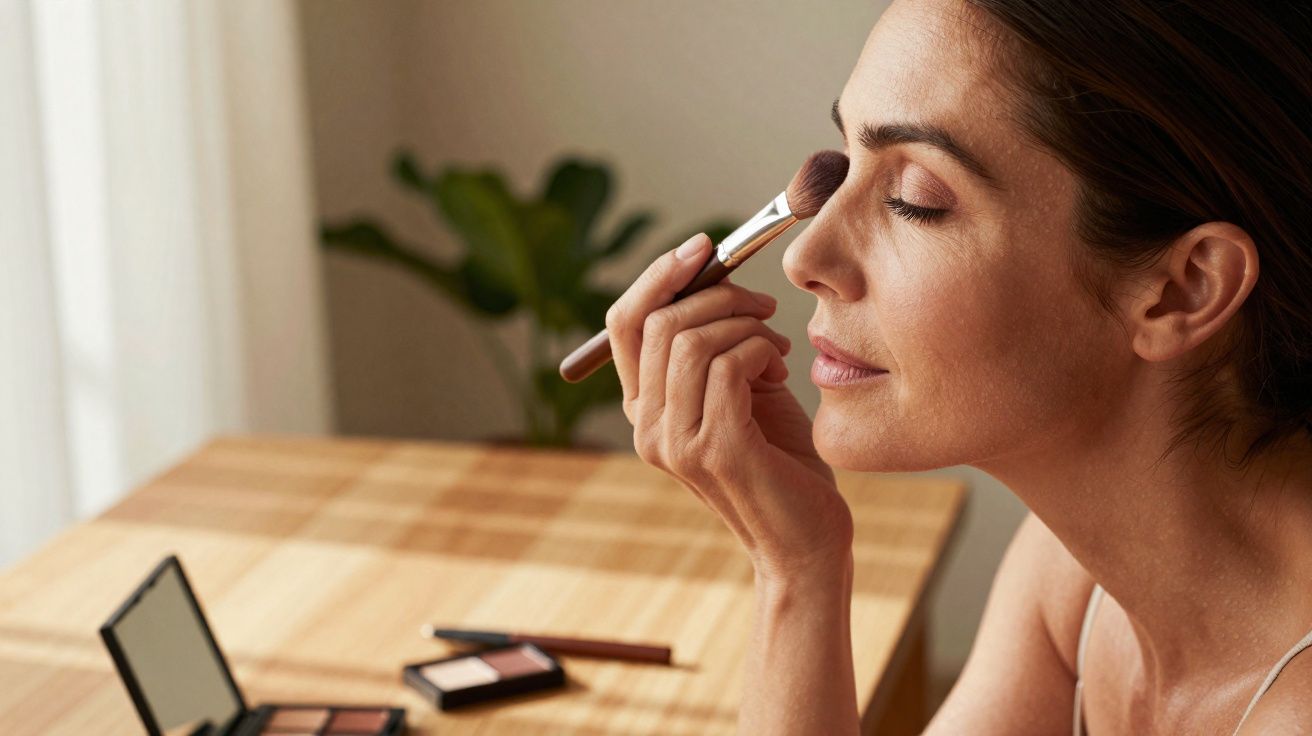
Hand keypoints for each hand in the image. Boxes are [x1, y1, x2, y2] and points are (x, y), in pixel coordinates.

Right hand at [606, 233, 853, 580]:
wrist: (806, 541)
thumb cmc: (781, 462)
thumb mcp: (741, 391)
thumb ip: (716, 345)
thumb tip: (711, 275)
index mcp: (644, 409)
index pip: (624, 322)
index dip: (659, 275)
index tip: (704, 247)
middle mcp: (646, 427)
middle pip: (657, 321)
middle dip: (717, 293)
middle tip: (764, 306)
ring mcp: (674, 443)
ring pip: (691, 339)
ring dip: (744, 323)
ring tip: (777, 344)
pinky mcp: (714, 450)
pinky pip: (728, 365)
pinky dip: (761, 349)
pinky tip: (782, 370)